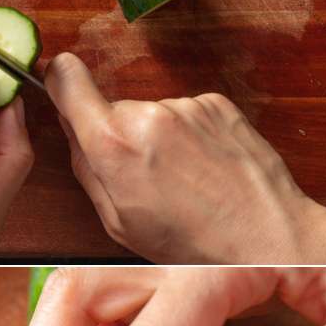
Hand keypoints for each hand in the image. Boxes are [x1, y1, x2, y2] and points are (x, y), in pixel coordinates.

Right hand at [43, 53, 325, 263]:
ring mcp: (186, 105)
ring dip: (160, 140)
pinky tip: (205, 170)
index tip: (59, 83)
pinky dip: (189, 137)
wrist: (266, 238)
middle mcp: (146, 114)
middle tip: (145, 179)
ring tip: (184, 181)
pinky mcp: (217, 103)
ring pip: (152, 115)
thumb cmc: (191, 243)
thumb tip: (71, 130)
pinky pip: (186, 115)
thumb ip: (86, 169)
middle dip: (121, 137)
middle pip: (114, 111)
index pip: (67, 82)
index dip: (59, 81)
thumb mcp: (117, 222)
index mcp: (112, 145)